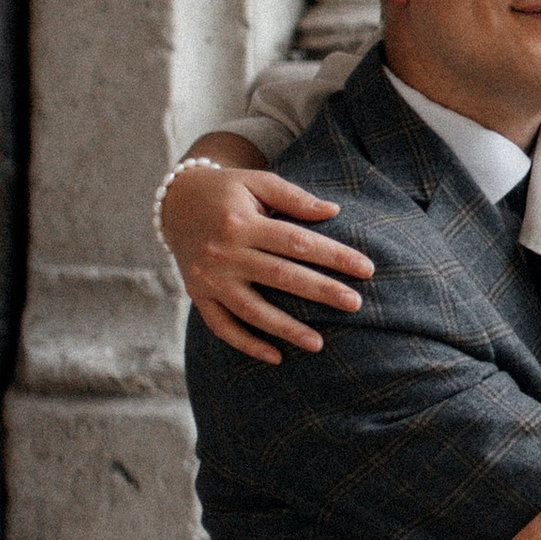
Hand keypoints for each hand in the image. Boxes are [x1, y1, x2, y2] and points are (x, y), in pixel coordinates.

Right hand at [163, 165, 372, 361]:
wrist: (174, 203)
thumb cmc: (226, 191)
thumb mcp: (256, 182)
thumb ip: (293, 198)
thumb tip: (333, 212)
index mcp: (241, 223)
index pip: (296, 242)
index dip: (332, 255)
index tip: (366, 268)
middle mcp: (224, 253)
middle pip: (279, 276)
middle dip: (320, 291)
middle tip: (355, 304)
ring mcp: (209, 279)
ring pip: (251, 310)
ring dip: (285, 329)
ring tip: (319, 343)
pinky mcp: (198, 296)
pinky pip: (222, 326)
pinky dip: (247, 344)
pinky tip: (276, 357)